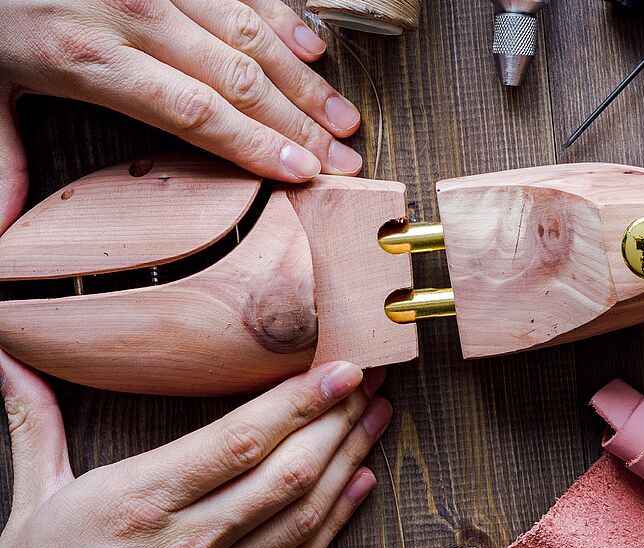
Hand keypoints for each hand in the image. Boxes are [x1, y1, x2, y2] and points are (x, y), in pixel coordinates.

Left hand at [0, 0, 364, 232]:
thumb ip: (1, 160)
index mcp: (91, 58)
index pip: (195, 112)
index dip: (256, 145)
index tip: (303, 172)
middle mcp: (135, 13)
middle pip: (238, 80)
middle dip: (301, 125)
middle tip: (346, 159)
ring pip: (251, 34)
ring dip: (305, 80)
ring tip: (345, 118)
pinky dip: (284, 19)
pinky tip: (315, 49)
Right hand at [0, 351, 390, 547]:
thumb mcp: (32, 496)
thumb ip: (34, 423)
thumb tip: (10, 362)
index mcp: (140, 502)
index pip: (241, 442)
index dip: (299, 401)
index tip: (341, 368)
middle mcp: (187, 542)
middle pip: (286, 473)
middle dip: (339, 419)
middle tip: (373, 378)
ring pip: (302, 514)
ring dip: (349, 460)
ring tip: (377, 417)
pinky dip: (337, 521)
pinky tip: (361, 485)